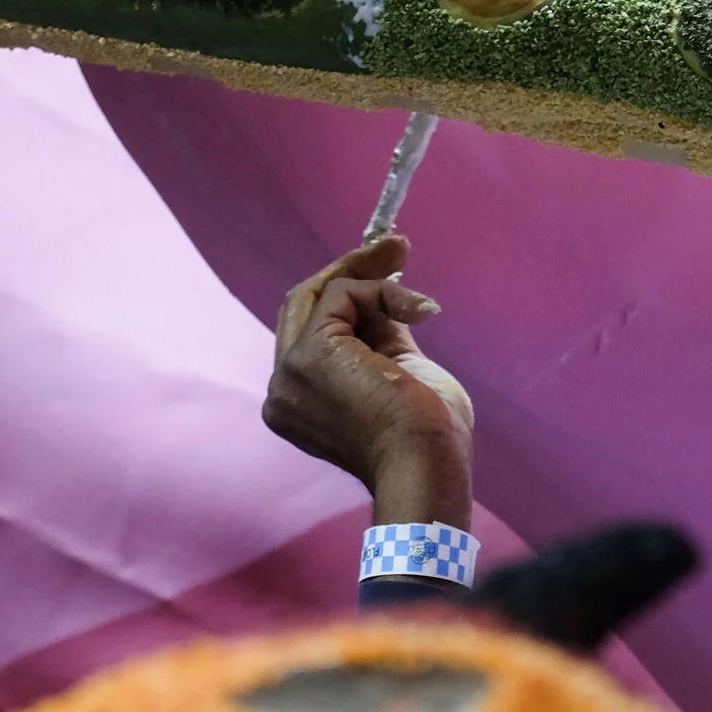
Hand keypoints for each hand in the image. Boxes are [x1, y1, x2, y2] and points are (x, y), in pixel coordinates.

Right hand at [263, 235, 474, 527]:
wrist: (427, 464)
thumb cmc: (428, 437)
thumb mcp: (402, 376)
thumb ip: (384, 339)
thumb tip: (389, 296)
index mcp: (302, 400)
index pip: (312, 330)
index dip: (348, 296)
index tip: (390, 269)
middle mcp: (283, 388)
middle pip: (302, 303)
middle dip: (351, 270)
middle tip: (396, 246)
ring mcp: (290, 372)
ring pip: (321, 295)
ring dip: (374, 277)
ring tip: (414, 275)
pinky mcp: (310, 353)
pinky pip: (344, 295)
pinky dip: (384, 292)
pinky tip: (420, 310)